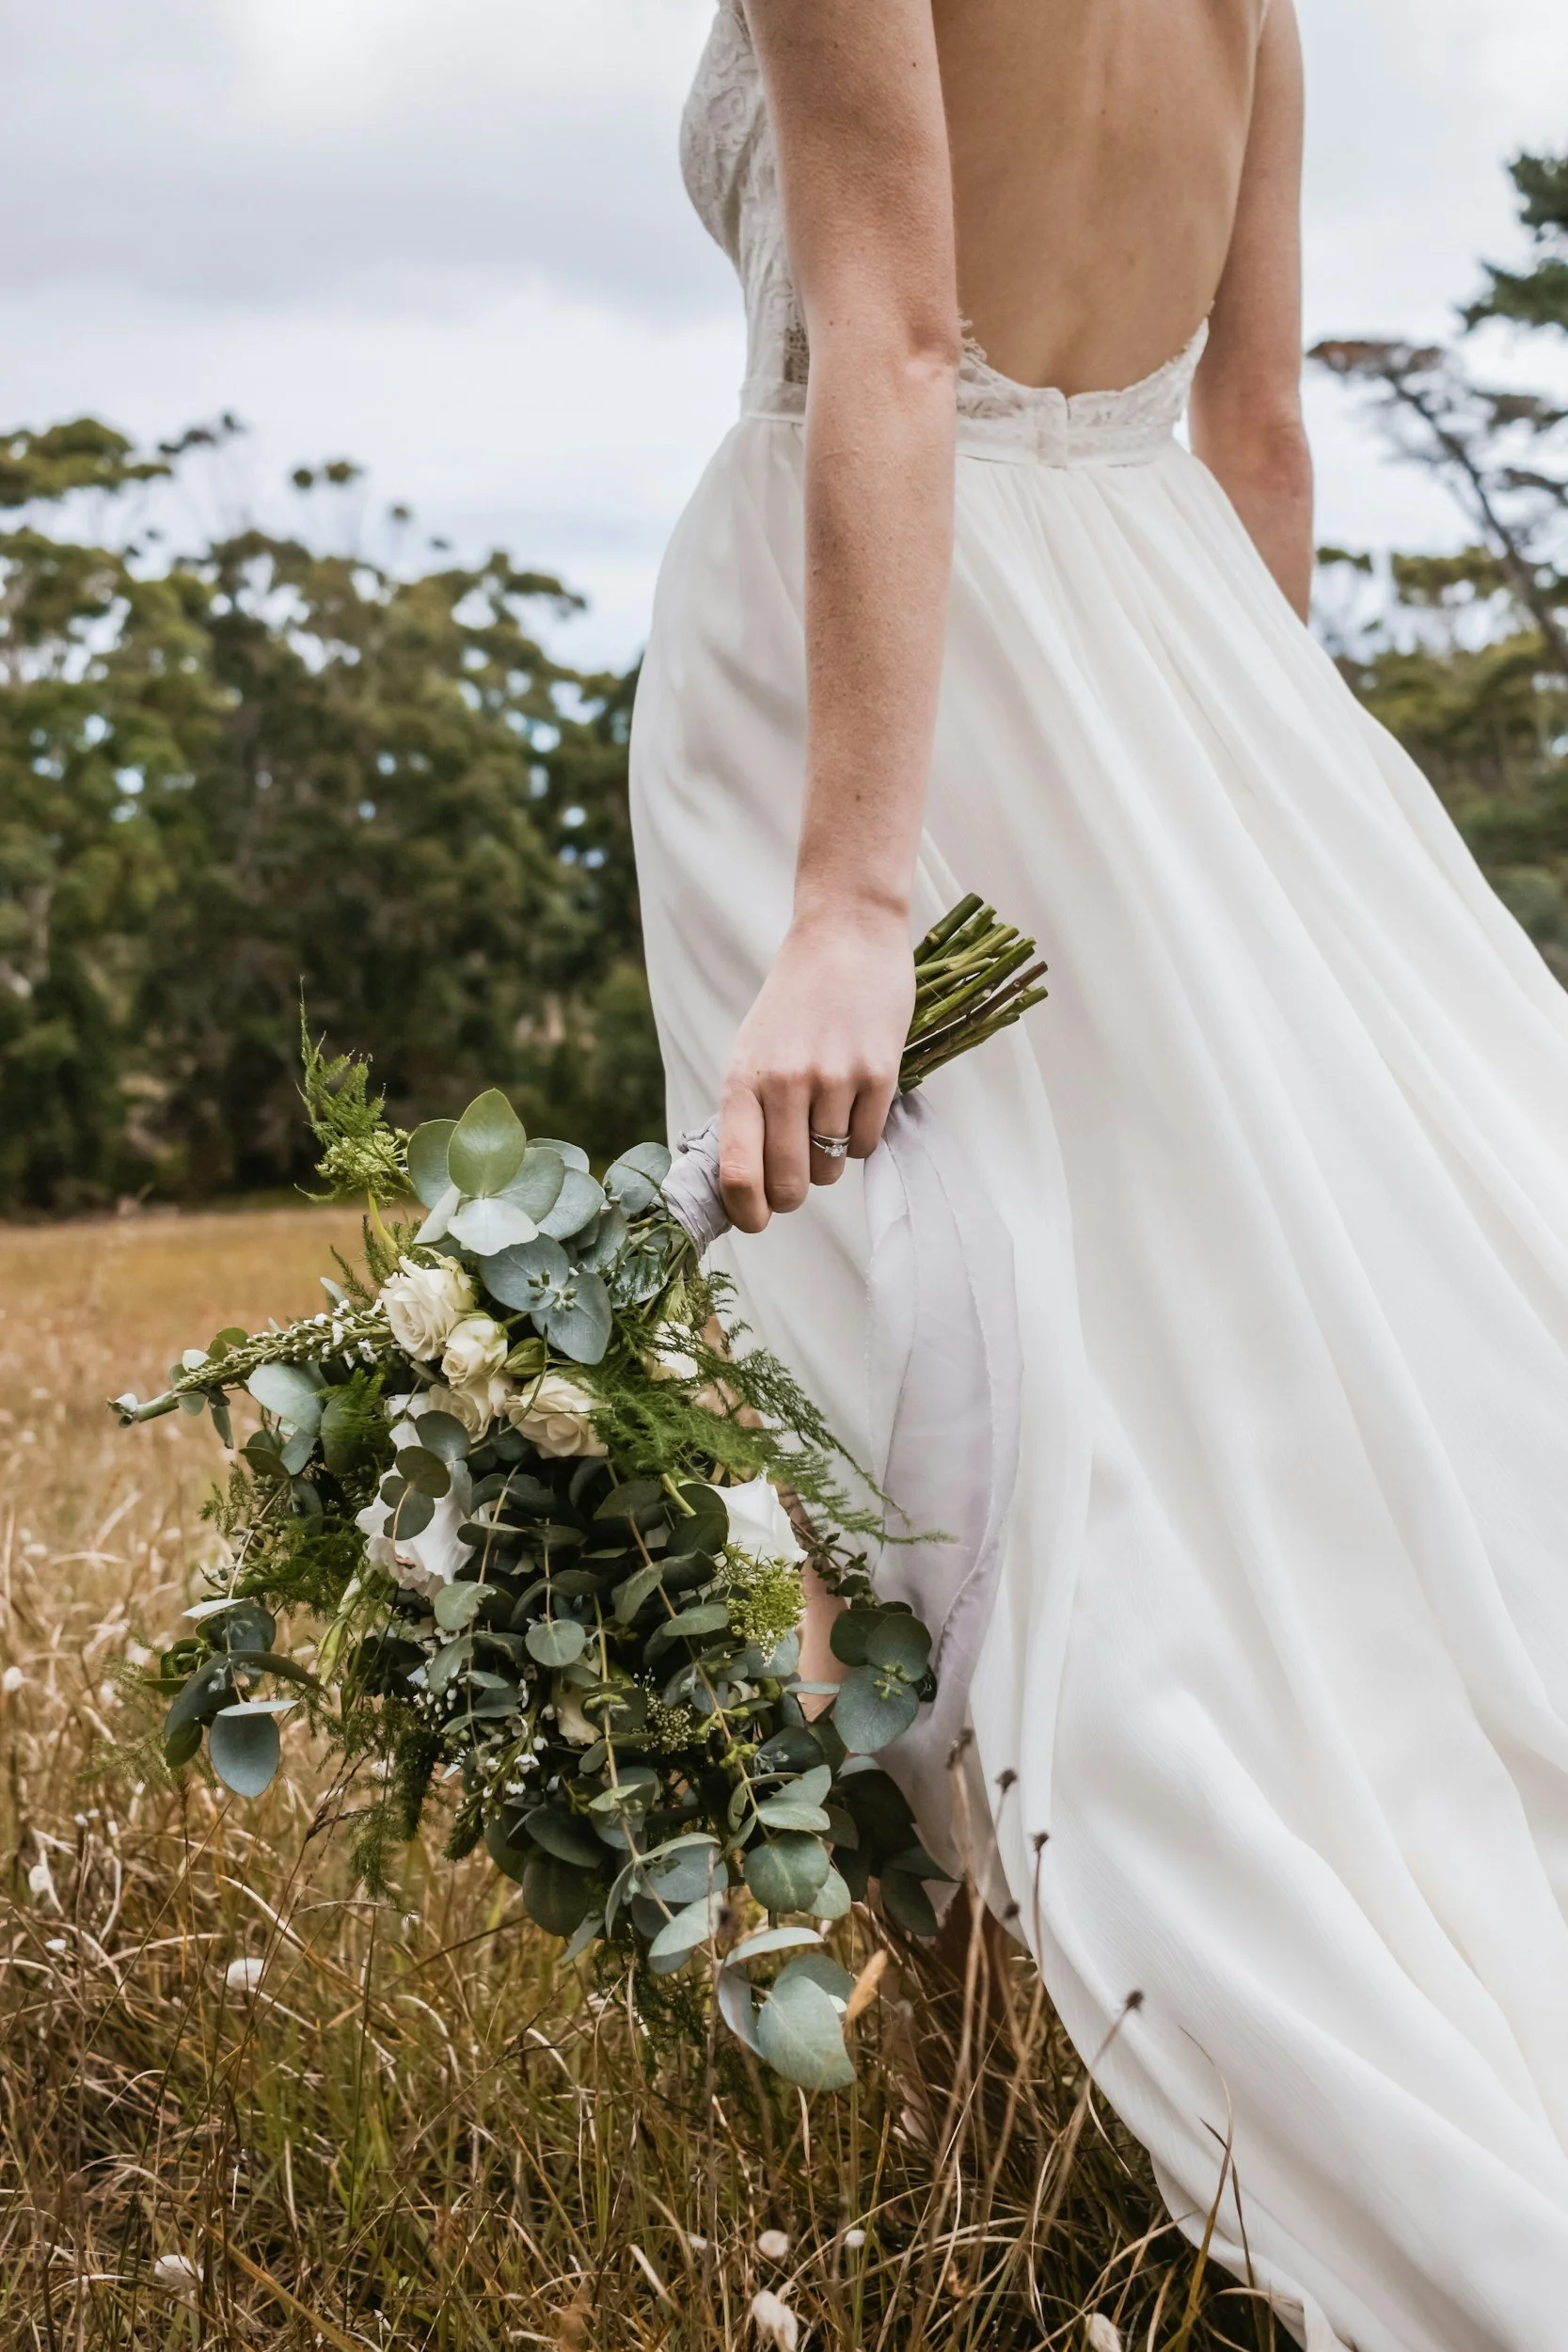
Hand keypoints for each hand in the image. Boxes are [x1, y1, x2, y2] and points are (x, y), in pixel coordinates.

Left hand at [719, 901, 914, 1231]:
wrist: (845, 937)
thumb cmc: (793, 1002)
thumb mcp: (750, 1051)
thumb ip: (746, 1112)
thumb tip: (744, 1184)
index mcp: (743, 1079)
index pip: (737, 1171)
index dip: (746, 1212)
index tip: (756, 1222)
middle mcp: (785, 1082)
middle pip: (790, 1184)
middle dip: (793, 1194)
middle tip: (797, 1179)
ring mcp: (834, 1078)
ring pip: (831, 1168)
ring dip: (829, 1159)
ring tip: (828, 1115)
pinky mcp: (879, 1073)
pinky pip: (867, 1143)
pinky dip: (861, 1137)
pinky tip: (855, 1102)